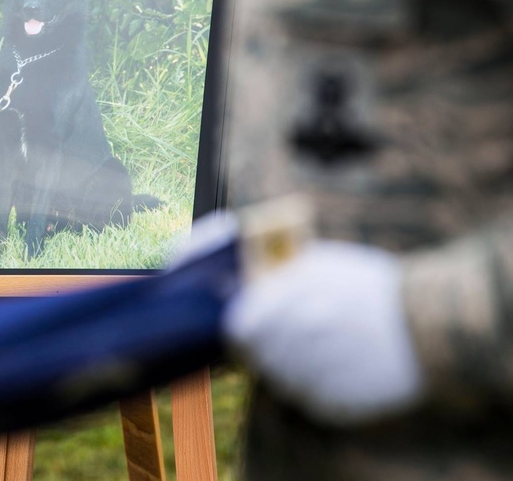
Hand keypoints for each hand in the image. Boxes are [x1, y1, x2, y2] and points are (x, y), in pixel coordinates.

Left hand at [223, 240, 424, 424]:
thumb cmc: (372, 288)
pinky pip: (311, 401)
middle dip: (269, 348)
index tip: (250, 327)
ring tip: (323, 351)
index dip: (244, 326)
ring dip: (293, 369)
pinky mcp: (336, 404)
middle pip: (260, 356)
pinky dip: (318, 389)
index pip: (240, 326)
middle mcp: (295, 342)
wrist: (430, 324)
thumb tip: (243, 290)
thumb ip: (278, 279)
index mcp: (286, 306)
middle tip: (291, 339)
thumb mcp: (321, 265)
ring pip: (283, 381)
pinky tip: (341, 369)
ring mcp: (315, 375)